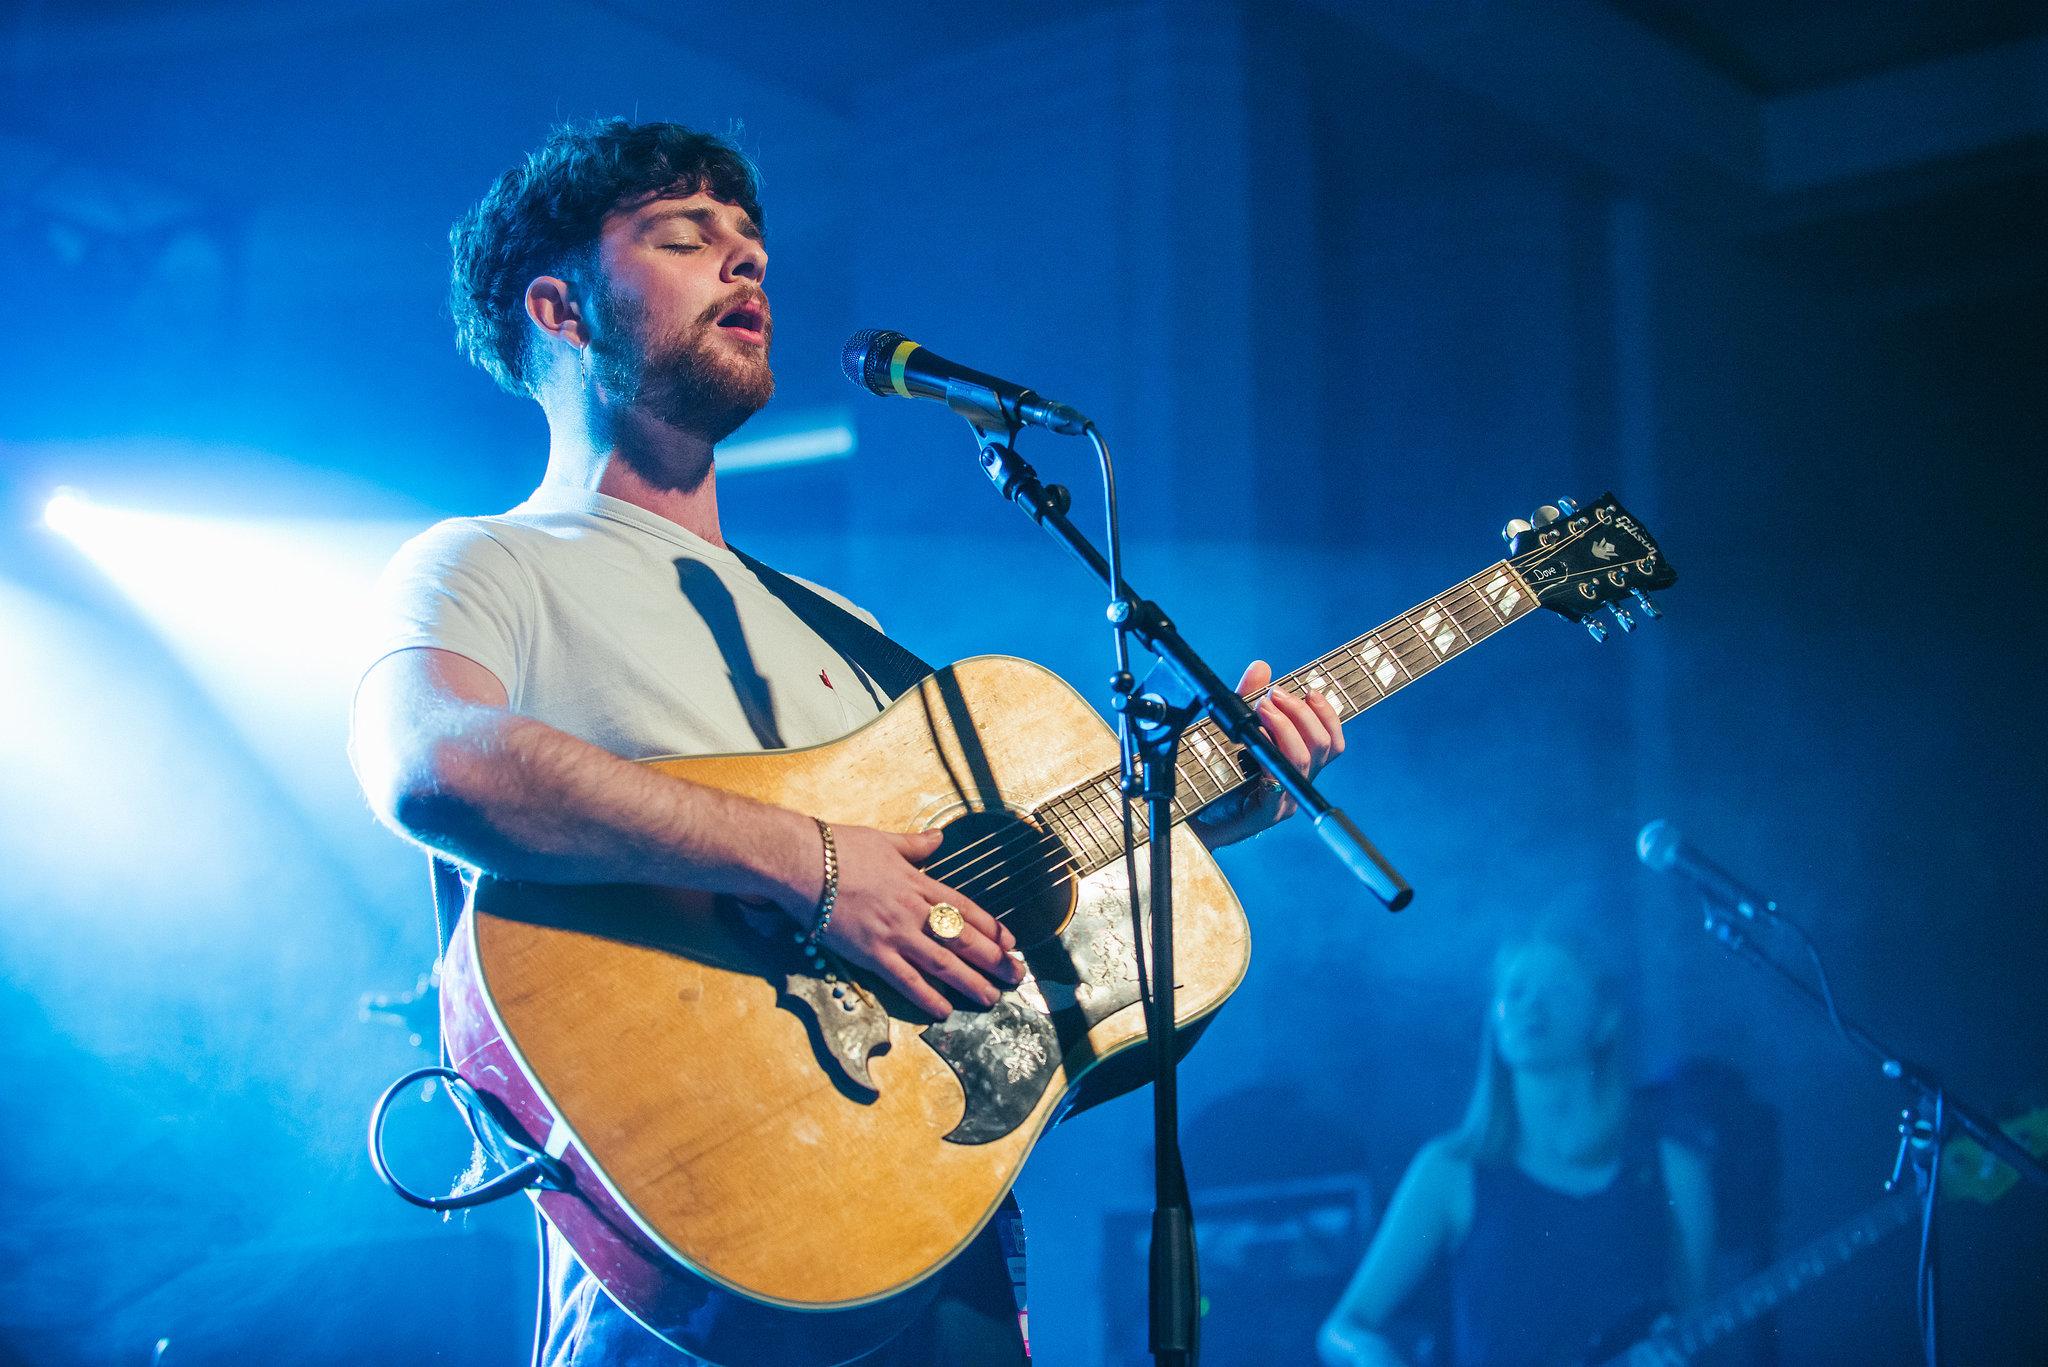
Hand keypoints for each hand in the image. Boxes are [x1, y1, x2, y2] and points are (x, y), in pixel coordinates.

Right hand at [803, 825, 1021, 1020]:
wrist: (803, 863)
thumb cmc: (840, 848)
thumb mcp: (885, 841)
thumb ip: (915, 845)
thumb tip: (938, 838)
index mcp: (918, 882)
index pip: (965, 908)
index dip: (991, 928)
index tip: (1010, 943)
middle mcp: (913, 910)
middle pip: (962, 938)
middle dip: (992, 960)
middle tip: (1015, 977)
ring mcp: (894, 933)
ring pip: (942, 962)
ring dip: (970, 982)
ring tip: (991, 998)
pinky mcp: (872, 953)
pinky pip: (906, 979)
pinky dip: (927, 996)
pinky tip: (944, 1010)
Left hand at [1194, 659, 1345, 846]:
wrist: (1191, 817)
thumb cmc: (1213, 775)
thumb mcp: (1233, 727)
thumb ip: (1248, 698)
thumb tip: (1262, 667)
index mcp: (1297, 766)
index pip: (1332, 741)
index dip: (1327, 713)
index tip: (1308, 690)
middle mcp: (1296, 784)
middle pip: (1323, 745)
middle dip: (1301, 712)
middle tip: (1274, 695)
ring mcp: (1284, 799)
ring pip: (1304, 759)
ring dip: (1285, 725)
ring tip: (1262, 707)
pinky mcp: (1265, 811)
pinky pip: (1277, 778)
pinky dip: (1270, 749)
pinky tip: (1256, 734)